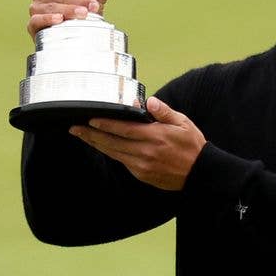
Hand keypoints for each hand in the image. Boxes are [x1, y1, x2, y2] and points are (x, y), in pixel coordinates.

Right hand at [27, 0, 127, 38]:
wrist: (72, 38)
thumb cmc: (79, 13)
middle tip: (92, 5)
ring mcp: (36, 10)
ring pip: (49, 7)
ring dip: (67, 10)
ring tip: (83, 14)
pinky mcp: (33, 26)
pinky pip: (36, 20)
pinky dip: (47, 19)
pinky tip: (59, 20)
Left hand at [68, 97, 205, 190]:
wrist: (200, 174)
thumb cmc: (192, 146)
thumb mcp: (183, 123)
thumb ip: (163, 112)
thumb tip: (148, 101)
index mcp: (155, 136)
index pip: (123, 129)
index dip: (105, 124)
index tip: (90, 119)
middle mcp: (146, 152)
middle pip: (112, 142)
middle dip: (91, 135)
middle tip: (75, 128)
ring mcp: (142, 165)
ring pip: (113, 153)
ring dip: (96, 144)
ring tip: (83, 136)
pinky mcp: (142, 174)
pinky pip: (122, 161)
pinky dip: (110, 153)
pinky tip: (102, 146)